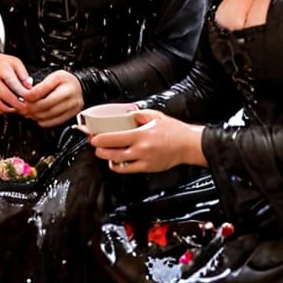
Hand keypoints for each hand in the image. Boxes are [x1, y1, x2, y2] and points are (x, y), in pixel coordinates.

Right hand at [0, 53, 33, 113]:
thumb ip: (23, 75)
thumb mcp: (17, 64)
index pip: (10, 81)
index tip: (27, 97)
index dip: (20, 91)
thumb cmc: (4, 64)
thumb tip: (28, 86)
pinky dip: (1, 109)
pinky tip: (8, 108)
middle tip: (24, 106)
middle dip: (14, 102)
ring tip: (17, 108)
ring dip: (7, 108)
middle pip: (2, 94)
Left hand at [19, 70, 82, 127]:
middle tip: (22, 109)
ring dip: (35, 116)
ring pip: (49, 115)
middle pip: (45, 105)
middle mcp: (69, 93)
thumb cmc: (64, 81)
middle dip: (30, 108)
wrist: (79, 86)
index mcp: (61, 79)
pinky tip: (37, 117)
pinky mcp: (72, 114)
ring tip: (28, 113)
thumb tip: (25, 96)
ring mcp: (72, 105)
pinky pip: (54, 122)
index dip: (29, 96)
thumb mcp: (51, 76)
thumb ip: (38, 86)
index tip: (22, 98)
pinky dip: (43, 122)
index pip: (42, 90)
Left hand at [86, 108, 206, 173]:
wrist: (189, 145)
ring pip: (119, 163)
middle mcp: (141, 149)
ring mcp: (144, 160)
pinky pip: (128, 169)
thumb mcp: (155, 116)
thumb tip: (125, 113)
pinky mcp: (148, 168)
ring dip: (107, 158)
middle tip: (94, 144)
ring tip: (102, 153)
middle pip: (113, 152)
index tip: (93, 137)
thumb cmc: (174, 131)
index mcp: (142, 135)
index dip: (100, 139)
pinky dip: (118, 166)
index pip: (114, 138)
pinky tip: (114, 162)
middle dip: (99, 149)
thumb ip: (138, 114)